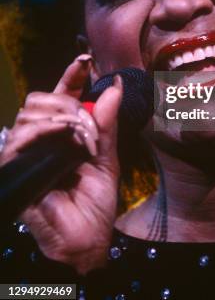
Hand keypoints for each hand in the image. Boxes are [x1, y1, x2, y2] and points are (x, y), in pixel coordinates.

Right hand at [0, 56, 121, 273]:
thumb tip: (115, 85)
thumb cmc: (95, 204)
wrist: (86, 241)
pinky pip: (21, 136)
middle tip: (88, 121)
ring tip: (81, 135)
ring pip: (31, 111)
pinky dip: (45, 128)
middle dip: (68, 101)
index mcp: (65, 135)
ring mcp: (27, 152)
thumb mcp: (107, 158)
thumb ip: (107, 123)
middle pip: (42, 98)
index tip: (85, 58)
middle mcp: (44, 139)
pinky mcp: (15, 167)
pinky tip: (63, 133)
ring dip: (62, 116)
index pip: (63, 96)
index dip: (71, 75)